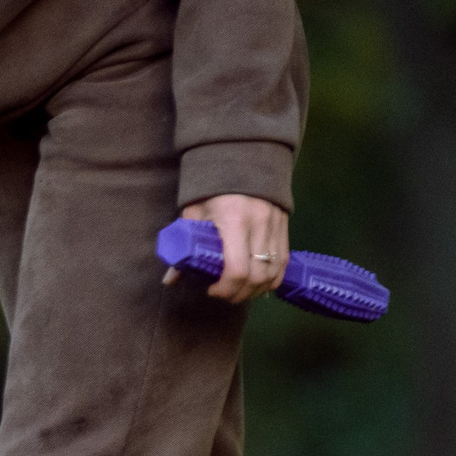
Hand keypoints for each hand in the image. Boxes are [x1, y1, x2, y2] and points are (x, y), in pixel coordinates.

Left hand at [162, 194, 288, 303]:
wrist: (242, 160)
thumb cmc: (211, 189)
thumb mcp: (192, 214)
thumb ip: (183, 248)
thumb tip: (170, 280)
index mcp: (233, 220)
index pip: (236, 269)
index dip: (225, 289)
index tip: (211, 290)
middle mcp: (259, 224)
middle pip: (257, 276)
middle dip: (239, 294)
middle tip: (223, 294)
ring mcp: (275, 225)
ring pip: (273, 272)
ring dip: (256, 289)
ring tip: (238, 291)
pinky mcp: (285, 226)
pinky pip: (283, 262)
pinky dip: (271, 279)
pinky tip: (257, 284)